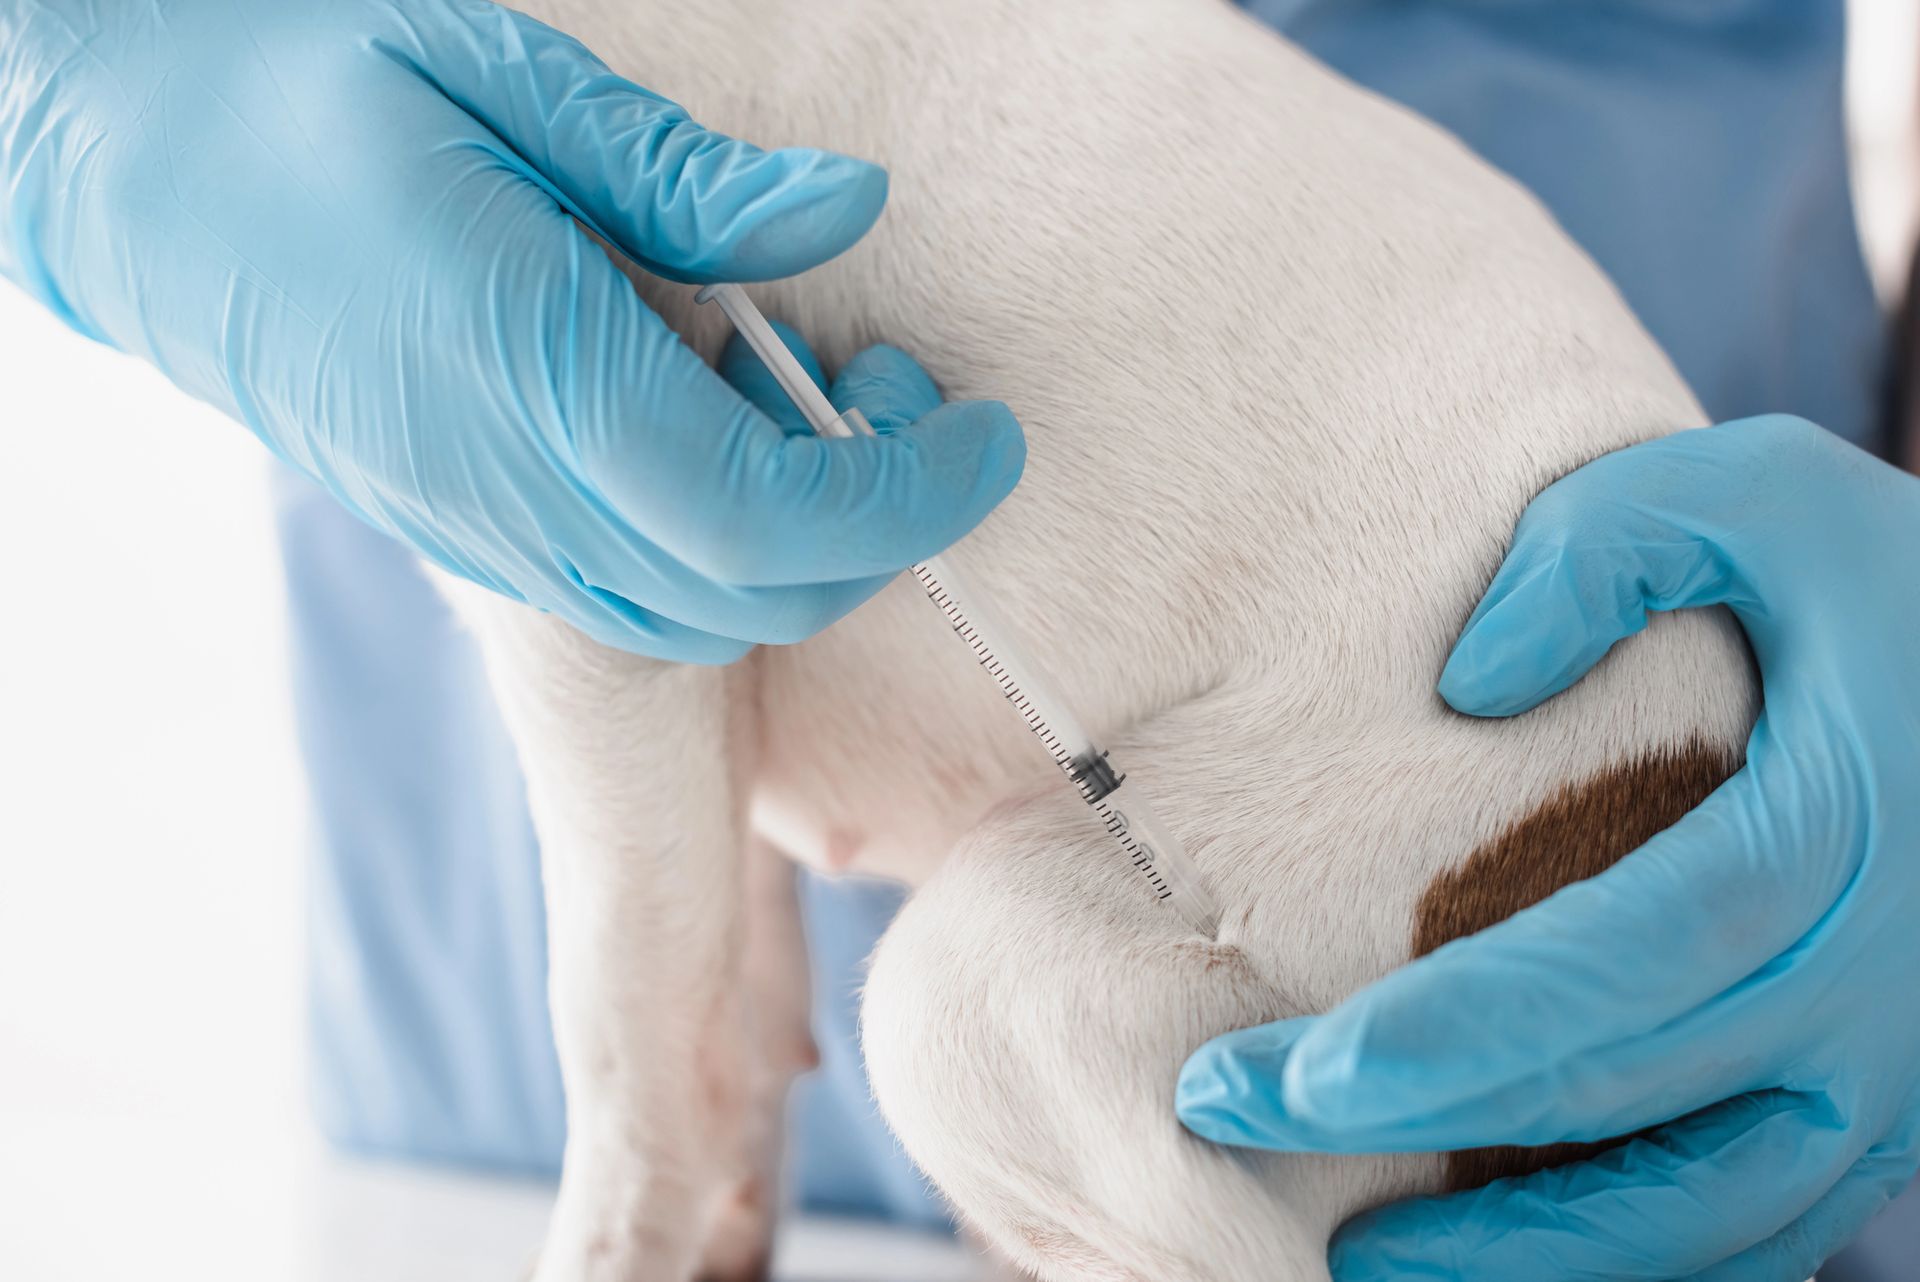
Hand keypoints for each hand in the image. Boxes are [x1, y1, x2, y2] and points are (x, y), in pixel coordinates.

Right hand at [0, 0, 1021, 658]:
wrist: (137, 177)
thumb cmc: (307, 90)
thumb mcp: (503, 76)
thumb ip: (685, 174)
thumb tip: (850, 205)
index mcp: (526, 371)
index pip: (768, 516)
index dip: (908, 498)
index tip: (987, 435)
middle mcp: (508, 491)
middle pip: (755, 598)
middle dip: (879, 528)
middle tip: (919, 403)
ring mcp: (483, 533)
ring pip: (701, 620)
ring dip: (805, 547)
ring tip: (827, 405)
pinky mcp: (470, 538)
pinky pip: (638, 601)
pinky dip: (726, 554)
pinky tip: (724, 433)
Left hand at [1177, 416, 1919, 1279]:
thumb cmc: (1888, 582)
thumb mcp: (1760, 497)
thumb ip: (1606, 553)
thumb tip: (1467, 686)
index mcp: (1833, 840)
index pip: (1606, 971)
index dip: (1436, 1039)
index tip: (1274, 1074)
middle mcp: (1872, 994)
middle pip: (1614, 1103)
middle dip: (1408, 1137)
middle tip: (1231, 1126)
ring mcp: (1894, 1080)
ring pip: (1699, 1219)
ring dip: (1522, 1261)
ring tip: (1346, 1267)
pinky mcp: (1888, 1116)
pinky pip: (1756, 1226)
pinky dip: (1631, 1262)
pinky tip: (1503, 1259)